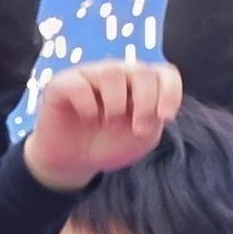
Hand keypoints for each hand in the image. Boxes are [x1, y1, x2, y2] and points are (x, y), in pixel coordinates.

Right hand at [18, 60, 185, 187]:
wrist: (72, 162)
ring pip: (112, 72)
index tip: (166, 118)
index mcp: (140, 84)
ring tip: (109, 123)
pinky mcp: (62, 84)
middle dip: (145, 103)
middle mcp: (117, 74)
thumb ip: (154, 118)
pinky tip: (87, 120)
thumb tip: (155, 106)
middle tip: (137, 129)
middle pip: (141, 71)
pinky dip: (88, 107)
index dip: (170, 91)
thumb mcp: (141, 137)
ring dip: (116, 104)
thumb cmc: (108, 145)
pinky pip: (79, 85)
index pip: (164, 73)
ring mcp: (89, 75)